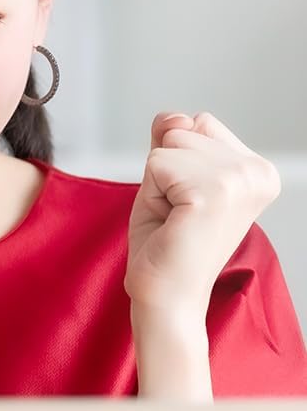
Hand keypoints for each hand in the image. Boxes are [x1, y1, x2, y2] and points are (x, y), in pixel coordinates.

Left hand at [125, 111, 280, 319]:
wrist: (166, 294)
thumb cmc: (166, 240)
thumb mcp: (166, 177)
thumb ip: (170, 139)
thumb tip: (175, 116)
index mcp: (257, 168)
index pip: (198, 123)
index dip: (176, 160)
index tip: (186, 200)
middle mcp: (257, 172)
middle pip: (184, 128)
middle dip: (165, 169)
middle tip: (176, 212)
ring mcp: (239, 180)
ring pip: (169, 144)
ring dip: (158, 182)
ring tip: (175, 217)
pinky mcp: (213, 192)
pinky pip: (157, 162)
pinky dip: (152, 192)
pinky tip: (172, 221)